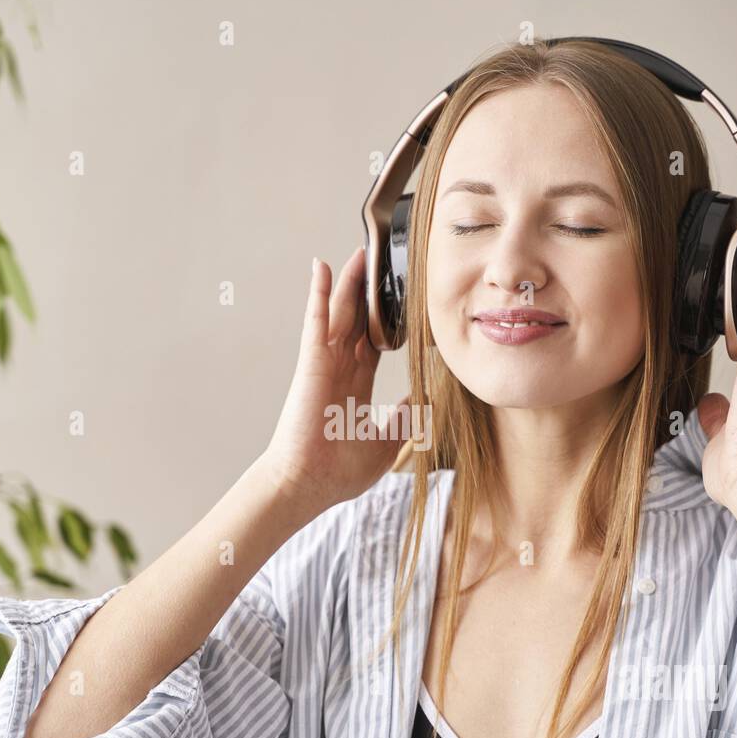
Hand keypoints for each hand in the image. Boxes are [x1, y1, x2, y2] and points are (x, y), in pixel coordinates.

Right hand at [259, 247, 413, 515]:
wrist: (308, 484)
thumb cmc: (338, 471)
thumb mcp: (387, 440)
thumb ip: (405, 417)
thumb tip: (428, 400)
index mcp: (353, 386)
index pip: (373, 344)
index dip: (386, 321)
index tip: (401, 302)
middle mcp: (338, 370)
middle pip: (358, 320)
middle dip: (370, 292)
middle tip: (382, 264)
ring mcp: (323, 364)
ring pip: (340, 313)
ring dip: (349, 283)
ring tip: (361, 253)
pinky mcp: (312, 362)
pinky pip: (316, 321)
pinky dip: (319, 294)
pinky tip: (323, 267)